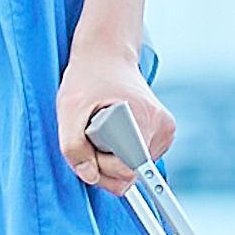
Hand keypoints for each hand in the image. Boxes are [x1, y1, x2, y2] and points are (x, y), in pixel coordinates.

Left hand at [60, 41, 177, 192]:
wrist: (107, 57)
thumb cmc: (87, 79)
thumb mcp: (69, 110)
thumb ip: (73, 147)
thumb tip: (91, 177)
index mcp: (144, 119)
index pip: (126, 170)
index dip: (101, 164)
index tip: (91, 141)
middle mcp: (161, 127)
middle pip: (131, 174)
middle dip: (104, 164)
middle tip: (92, 134)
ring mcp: (166, 131)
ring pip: (134, 170)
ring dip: (111, 159)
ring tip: (103, 129)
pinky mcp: (163, 135)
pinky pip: (138, 162)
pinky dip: (121, 155)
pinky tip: (114, 132)